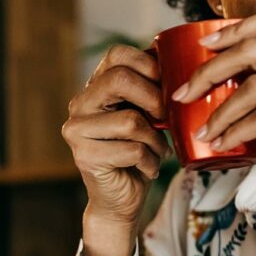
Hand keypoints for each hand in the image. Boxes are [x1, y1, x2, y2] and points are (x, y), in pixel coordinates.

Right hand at [62, 44, 170, 229]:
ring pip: (131, 120)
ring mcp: (77, 130)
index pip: (116, 55)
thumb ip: (150, 90)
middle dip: (153, 99)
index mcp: (94, 88)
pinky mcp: (84, 156)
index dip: (147, 64)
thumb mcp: (147, 115)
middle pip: (119, 80)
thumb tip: (178, 63)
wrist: (121, 200)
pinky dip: (151, 161)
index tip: (165, 85)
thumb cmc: (138, 153)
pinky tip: (148, 168)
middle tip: (165, 118)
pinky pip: (133, 150)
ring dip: (155, 139)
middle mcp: (79, 105)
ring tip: (158, 150)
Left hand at [173, 7, 255, 188]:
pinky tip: (223, 144)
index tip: (205, 45)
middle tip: (182, 94)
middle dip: (209, 71)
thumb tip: (225, 95)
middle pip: (253, 50)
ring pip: (254, 86)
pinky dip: (237, 131)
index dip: (235, 28)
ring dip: (220, 112)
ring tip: (202, 131)